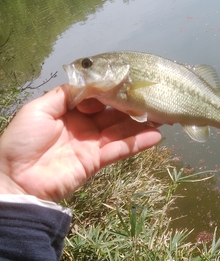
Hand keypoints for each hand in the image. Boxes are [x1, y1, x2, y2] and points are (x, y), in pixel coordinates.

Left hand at [0, 85, 160, 201]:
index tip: (131, 81)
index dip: (112, 89)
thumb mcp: (39, 109)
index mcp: (68, 110)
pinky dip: (138, 143)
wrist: (16, 179)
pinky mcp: (96, 161)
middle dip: (132, 105)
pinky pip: (120, 149)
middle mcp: (83, 125)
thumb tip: (93, 85)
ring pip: (121, 130)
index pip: (96, 96)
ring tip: (164, 115)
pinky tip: (156, 135)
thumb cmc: (23, 140)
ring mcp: (91, 144)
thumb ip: (66, 94)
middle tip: (155, 97)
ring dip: (141, 123)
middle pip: (112, 113)